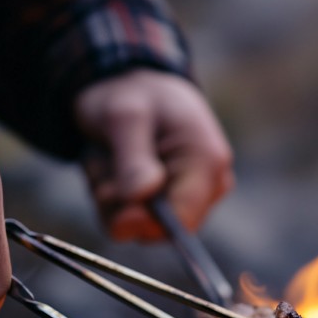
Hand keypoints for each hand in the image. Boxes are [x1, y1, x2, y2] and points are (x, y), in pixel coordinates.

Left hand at [74, 69, 233, 240]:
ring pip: (137, 228)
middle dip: (120, 201)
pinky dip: (111, 201)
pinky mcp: (168, 212)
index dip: (142, 219)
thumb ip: (133, 159)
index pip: (183, 219)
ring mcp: (189, 202)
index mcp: (208, 162)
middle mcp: (207, 188)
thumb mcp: (124, 116)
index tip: (110, 194)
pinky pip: (128, 225)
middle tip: (108, 159)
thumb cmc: (133, 96)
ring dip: (111, 198)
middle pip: (157, 228)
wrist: (132, 89)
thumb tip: (141, 203)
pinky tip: (114, 171)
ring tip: (112, 159)